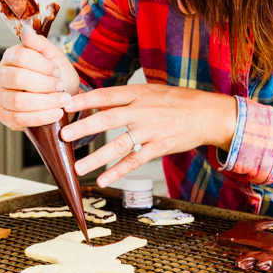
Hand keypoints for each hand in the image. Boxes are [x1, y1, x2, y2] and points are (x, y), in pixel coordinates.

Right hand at [0, 27, 79, 129]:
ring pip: (19, 101)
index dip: (43, 65)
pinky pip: (19, 118)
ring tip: (63, 101)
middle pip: (18, 78)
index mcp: (10, 56)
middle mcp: (0, 75)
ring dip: (46, 102)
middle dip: (45, 84)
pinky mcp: (2, 115)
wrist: (59, 98)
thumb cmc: (55, 76)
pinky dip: (41, 117)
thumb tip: (27, 31)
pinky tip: (56, 113)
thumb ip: (41, 44)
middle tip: (61, 87)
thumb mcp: (53, 56)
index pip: (21, 56)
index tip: (57, 71)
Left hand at [61, 84, 236, 186]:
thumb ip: (124, 98)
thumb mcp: (150, 92)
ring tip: (78, 167)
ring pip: (120, 144)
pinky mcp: (160, 147)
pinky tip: (103, 180)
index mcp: (138, 93)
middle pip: (108, 118)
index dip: (84, 100)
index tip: (64, 103)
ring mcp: (151, 130)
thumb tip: (96, 103)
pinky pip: (135, 161)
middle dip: (84, 127)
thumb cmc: (177, 101)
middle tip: (64, 135)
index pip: (106, 95)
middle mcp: (143, 111)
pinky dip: (118, 172)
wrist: (208, 113)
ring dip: (97, 157)